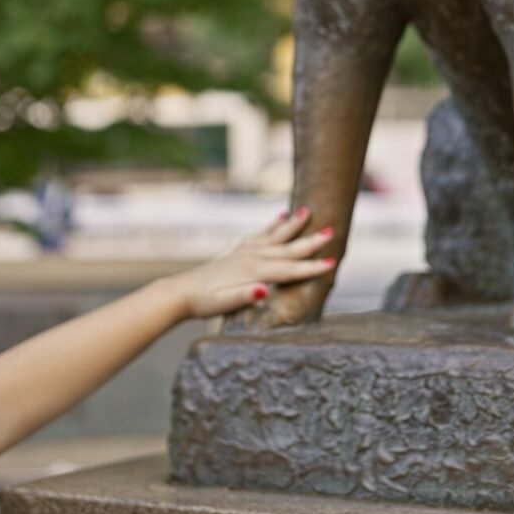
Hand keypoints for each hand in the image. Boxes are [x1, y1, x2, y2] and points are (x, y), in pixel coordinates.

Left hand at [170, 208, 337, 319]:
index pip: (288, 270)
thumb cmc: (204, 302)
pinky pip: (261, 234)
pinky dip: (273, 224)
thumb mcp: (224, 303)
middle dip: (310, 241)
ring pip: (276, 235)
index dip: (311, 268)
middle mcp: (252, 257)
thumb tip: (265, 291)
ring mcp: (246, 252)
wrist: (182, 293)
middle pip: (287, 248)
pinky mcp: (239, 251)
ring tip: (307, 209)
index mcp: (253, 272)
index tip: (332, 262)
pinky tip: (281, 215)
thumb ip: (245, 296)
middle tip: (332, 230)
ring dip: (293, 224)